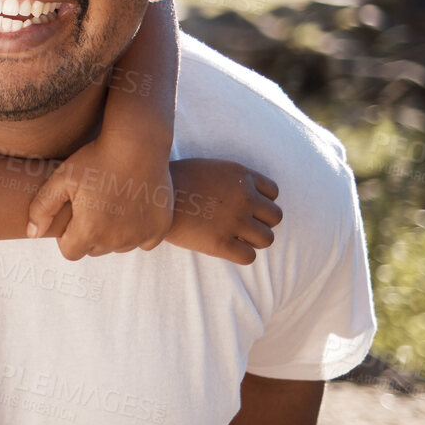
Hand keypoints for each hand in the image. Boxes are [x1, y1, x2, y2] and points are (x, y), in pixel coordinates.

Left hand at [28, 135, 173, 259]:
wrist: (138, 143)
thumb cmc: (95, 158)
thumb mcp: (61, 179)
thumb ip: (42, 208)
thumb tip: (33, 234)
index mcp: (89, 232)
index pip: (70, 252)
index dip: (67, 235)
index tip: (73, 213)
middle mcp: (116, 240)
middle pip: (94, 250)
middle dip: (90, 234)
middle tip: (93, 205)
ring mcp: (141, 235)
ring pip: (119, 246)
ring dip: (113, 233)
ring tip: (112, 203)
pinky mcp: (159, 228)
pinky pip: (144, 242)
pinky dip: (138, 230)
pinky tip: (132, 208)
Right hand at [164, 160, 282, 264]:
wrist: (148, 196)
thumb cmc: (172, 182)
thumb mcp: (207, 168)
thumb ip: (228, 179)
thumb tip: (236, 194)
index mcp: (241, 176)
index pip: (273, 192)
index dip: (261, 202)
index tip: (245, 207)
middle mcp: (244, 197)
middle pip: (275, 217)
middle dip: (261, 222)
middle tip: (241, 225)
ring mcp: (235, 221)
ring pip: (267, 239)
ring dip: (254, 240)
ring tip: (235, 238)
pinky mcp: (221, 243)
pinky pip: (248, 257)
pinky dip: (241, 255)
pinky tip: (225, 249)